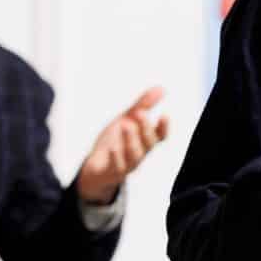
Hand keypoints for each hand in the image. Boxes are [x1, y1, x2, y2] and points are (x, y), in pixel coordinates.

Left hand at [76, 86, 168, 202]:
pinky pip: (117, 166)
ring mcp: (127, 163)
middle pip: (148, 143)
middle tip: (140, 113)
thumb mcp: (127, 118)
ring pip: (135, 155)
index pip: (160, 136)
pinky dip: (116, 157)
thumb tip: (161, 89)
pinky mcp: (112, 171)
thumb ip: (143, 105)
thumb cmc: (114, 141)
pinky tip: (114, 147)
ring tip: (126, 125)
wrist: (95, 164)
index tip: (164, 115)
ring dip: (132, 140)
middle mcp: (139, 152)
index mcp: (144, 140)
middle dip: (145, 128)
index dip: (164, 127)